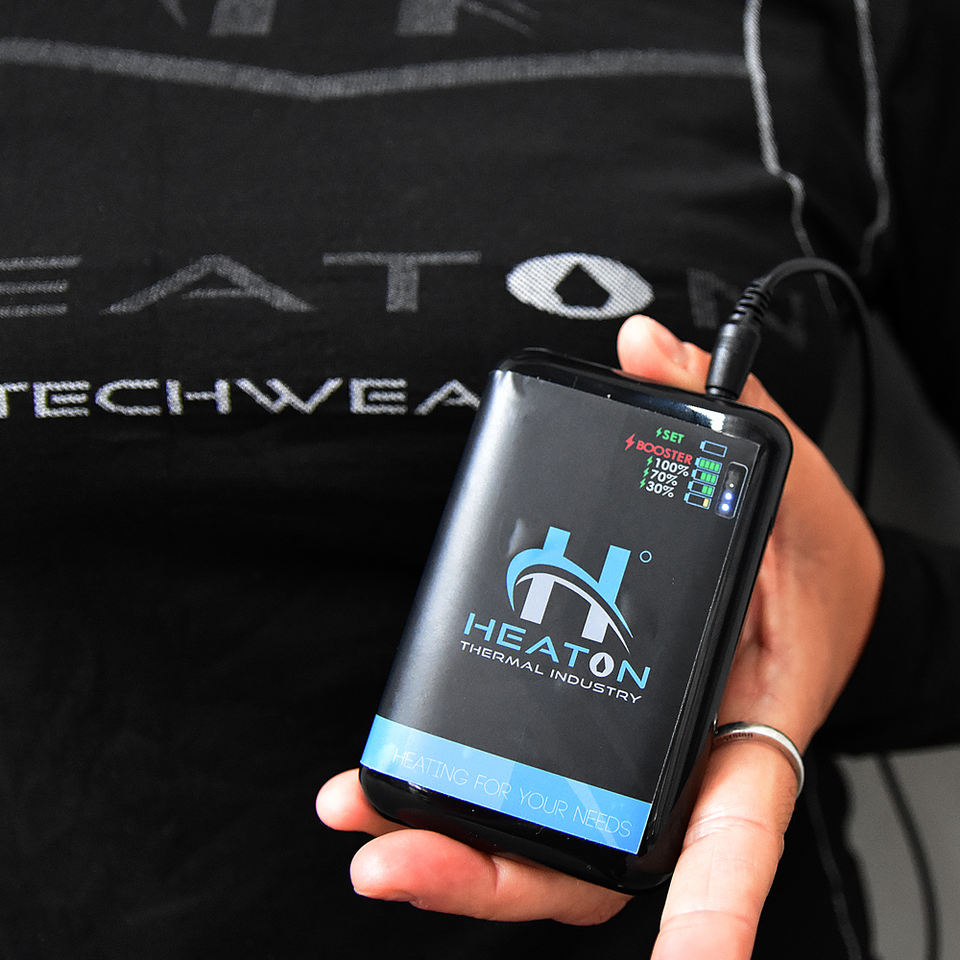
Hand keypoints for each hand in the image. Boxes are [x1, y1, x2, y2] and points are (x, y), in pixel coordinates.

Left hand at [316, 315, 883, 957]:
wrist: (815, 591)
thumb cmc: (815, 563)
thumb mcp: (787, 485)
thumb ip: (720, 414)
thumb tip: (647, 348)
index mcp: (747, 721)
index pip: (729, 831)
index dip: (710, 911)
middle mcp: (679, 757)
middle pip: (590, 859)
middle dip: (490, 870)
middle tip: (389, 855)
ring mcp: (631, 753)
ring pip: (544, 832)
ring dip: (454, 836)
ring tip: (363, 812)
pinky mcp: (595, 729)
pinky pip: (528, 776)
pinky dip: (465, 780)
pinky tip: (399, 762)